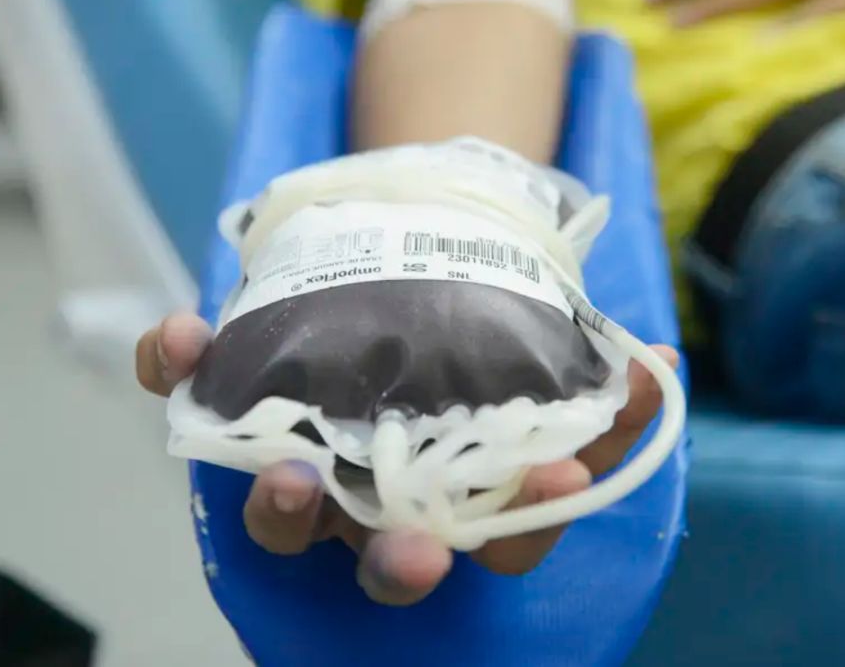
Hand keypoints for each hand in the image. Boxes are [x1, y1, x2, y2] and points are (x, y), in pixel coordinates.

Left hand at [137, 312, 678, 605]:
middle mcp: (377, 505)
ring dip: (283, 502)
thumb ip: (596, 375)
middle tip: (414, 551)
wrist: (405, 282)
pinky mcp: (237, 408)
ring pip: (281, 517)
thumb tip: (662, 361)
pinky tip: (186, 336)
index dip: (530, 518)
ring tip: (285, 471)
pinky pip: (194, 403)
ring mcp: (304, 465)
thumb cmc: (477, 348)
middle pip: (379, 559)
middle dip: (400, 563)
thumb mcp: (545, 356)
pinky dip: (182, 370)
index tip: (560, 478)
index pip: (497, 538)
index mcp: (454, 502)